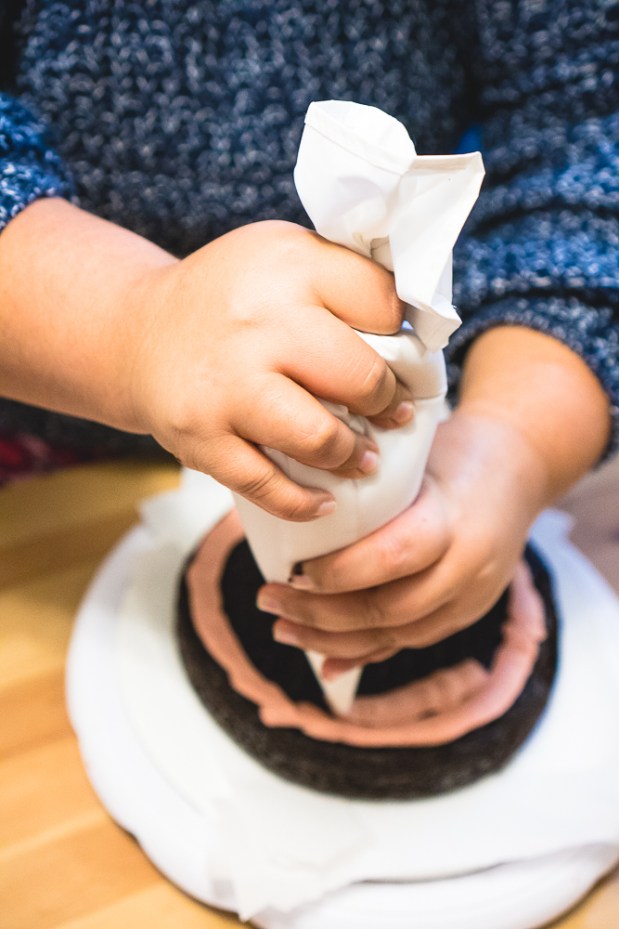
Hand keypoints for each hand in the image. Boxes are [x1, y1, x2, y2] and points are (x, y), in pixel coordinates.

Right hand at [130, 220, 410, 519]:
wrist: (137, 334)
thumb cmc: (231, 300)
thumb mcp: (284, 258)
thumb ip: (343, 280)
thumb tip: (418, 328)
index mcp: (289, 266)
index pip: (382, 304)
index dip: (408, 338)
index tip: (409, 360)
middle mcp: (257, 322)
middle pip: (361, 376)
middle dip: (387, 403)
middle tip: (391, 413)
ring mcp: (226, 385)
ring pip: (321, 438)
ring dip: (353, 456)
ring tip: (363, 457)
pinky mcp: (201, 437)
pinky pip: (269, 486)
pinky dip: (305, 502)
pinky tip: (324, 499)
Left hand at [257, 408, 547, 674]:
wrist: (517, 469)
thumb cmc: (454, 453)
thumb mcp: (414, 454)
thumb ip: (368, 486)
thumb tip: (293, 506)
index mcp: (454, 518)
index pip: (394, 557)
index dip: (339, 573)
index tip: (293, 568)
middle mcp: (468, 568)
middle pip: (389, 610)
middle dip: (320, 614)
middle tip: (270, 600)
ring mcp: (471, 599)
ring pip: (396, 637)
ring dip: (332, 641)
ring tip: (282, 630)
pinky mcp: (465, 615)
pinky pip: (409, 644)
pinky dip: (364, 653)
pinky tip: (325, 659)